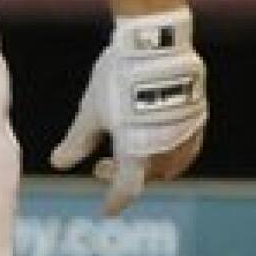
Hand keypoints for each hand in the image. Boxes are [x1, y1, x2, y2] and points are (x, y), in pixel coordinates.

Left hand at [50, 8, 207, 215]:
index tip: (107, 210)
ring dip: (148, 165)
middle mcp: (166, 152)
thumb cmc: (118, 79)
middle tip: (101, 166)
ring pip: (170, 165)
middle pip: (146, 178)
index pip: (126, 190)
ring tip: (128, 151)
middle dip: (124, 176)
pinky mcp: (197, 117)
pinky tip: (155, 137)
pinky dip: (168, 151)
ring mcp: (186, 135)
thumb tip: (58, 163)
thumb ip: (77, 141)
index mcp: (137, 156)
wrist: (155, 45)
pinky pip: (185, 147)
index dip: (114, 201)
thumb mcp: (91, 111)